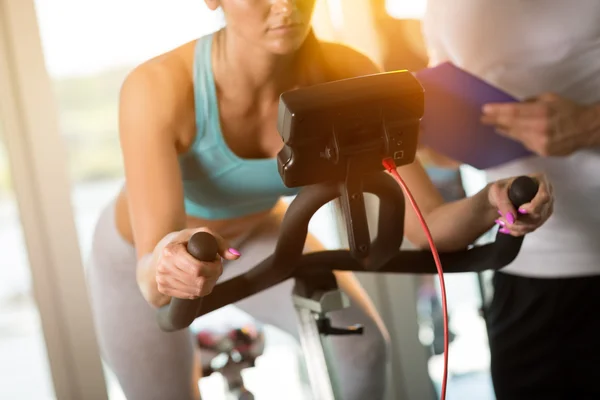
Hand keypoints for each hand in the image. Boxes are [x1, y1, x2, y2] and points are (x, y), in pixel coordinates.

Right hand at [156, 228, 240, 298]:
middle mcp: (163, 267)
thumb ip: (221, 244)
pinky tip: (199, 279)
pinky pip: (190, 295)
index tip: (217, 260)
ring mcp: (162, 280)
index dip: (214, 268)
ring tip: (208, 272)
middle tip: (215, 267)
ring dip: (209, 283)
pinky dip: (200, 289)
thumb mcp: (203, 234)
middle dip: (214, 276)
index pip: (198, 269)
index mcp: (171, 251)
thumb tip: (236, 256)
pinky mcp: (163, 288)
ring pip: (196, 291)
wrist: (164, 251)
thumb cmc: (188, 241)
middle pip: (199, 282)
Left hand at [481, 93, 597, 155]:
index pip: (514, 112)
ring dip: (504, 130)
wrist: (586, 128)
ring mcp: (541, 142)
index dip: (497, 111)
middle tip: (482, 119)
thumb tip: (512, 105)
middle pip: (511, 125)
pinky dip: (519, 137)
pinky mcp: (542, 151)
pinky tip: (513, 133)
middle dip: (495, 121)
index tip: (485, 110)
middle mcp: (540, 128)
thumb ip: (530, 102)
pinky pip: (524, 143)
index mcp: (542, 112)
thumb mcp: (550, 98)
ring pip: (516, 136)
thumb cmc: (567, 110)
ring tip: (494, 125)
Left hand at [487, 173, 553, 235]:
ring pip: (535, 224)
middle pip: (540, 214)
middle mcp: (547, 195)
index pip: (545, 197)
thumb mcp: (498, 190)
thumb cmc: (501, 188)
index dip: (533, 206)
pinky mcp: (540, 219)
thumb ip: (504, 203)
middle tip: (502, 217)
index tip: (520, 209)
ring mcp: (545, 208)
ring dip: (516, 226)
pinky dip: (517, 230)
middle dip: (519, 220)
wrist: (500, 197)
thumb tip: (513, 219)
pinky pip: (531, 229)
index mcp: (540, 181)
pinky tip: (506, 227)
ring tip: (501, 221)